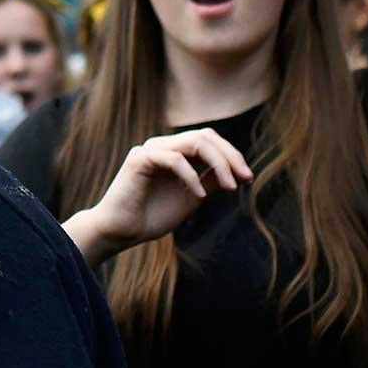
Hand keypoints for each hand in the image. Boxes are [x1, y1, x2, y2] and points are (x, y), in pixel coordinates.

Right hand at [68, 129, 251, 266]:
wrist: (120, 231)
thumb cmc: (151, 216)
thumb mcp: (191, 198)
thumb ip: (209, 181)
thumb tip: (235, 172)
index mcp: (173, 153)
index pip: (208, 140)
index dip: (232, 155)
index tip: (247, 178)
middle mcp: (162, 146)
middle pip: (205, 136)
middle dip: (230, 156)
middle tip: (246, 178)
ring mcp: (150, 150)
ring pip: (194, 142)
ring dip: (218, 163)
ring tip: (230, 187)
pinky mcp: (139, 159)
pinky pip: (174, 159)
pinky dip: (191, 176)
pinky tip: (199, 194)